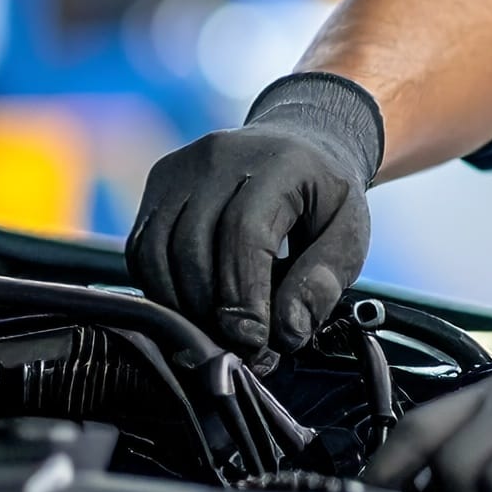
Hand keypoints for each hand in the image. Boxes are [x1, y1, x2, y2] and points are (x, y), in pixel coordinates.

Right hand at [127, 73, 382, 364]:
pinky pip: (141, 248)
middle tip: (238, 346)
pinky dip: (161, 287)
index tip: (252, 340)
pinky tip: (194, 304)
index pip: (243, 233)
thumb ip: (324, 280)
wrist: (302, 144)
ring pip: (156, 250)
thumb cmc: (325, 195)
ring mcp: (182, 167)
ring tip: (217, 329)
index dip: (242, 295)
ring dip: (181, 304)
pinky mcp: (158, 184)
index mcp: (279, 163)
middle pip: (192, 245)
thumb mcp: (350, 232)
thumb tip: (286, 331)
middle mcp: (221, 156)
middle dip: (211, 310)